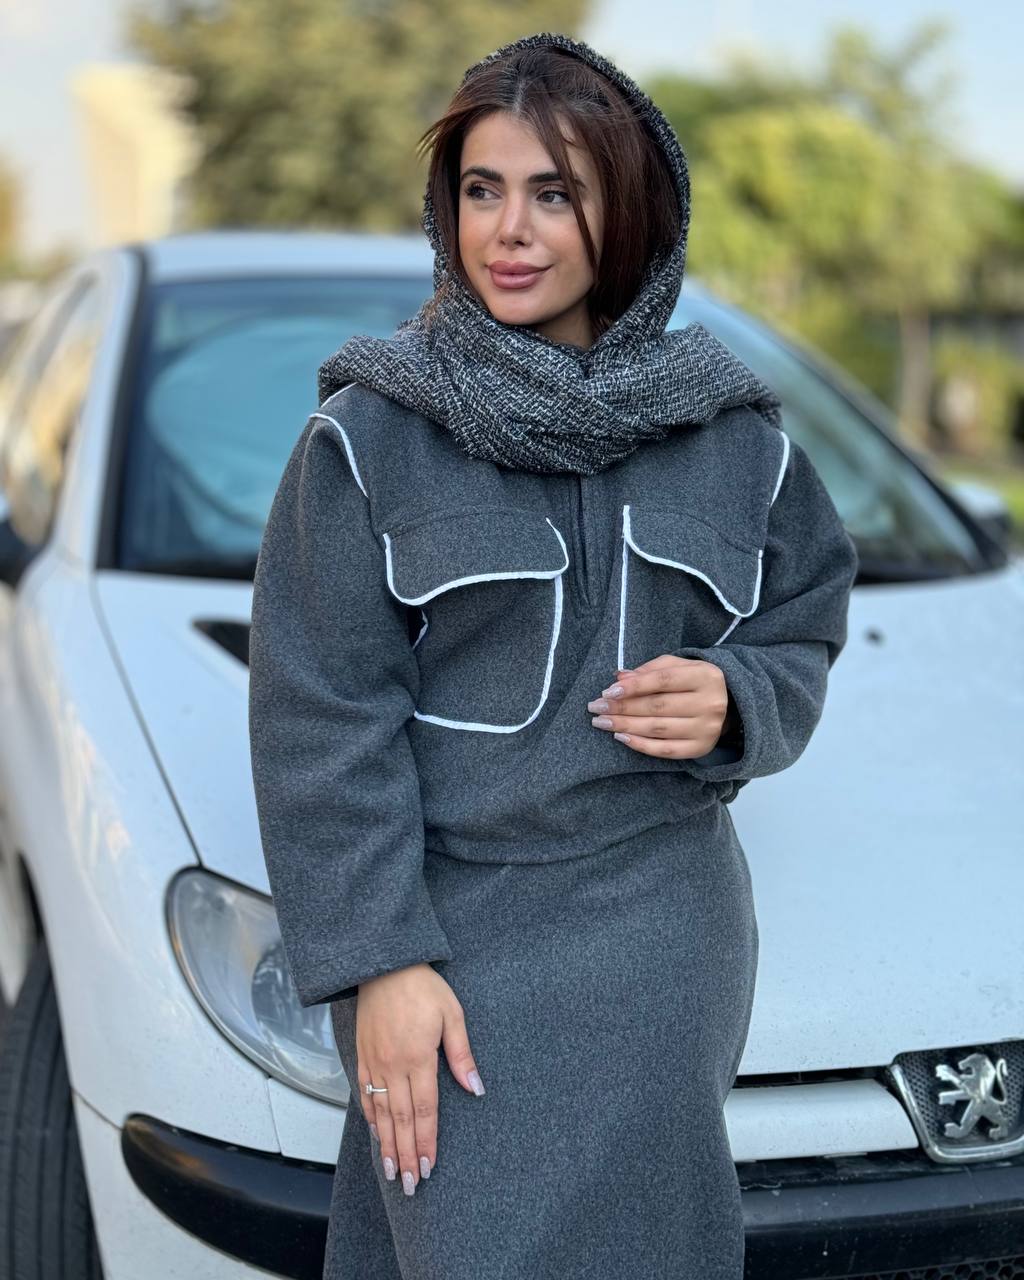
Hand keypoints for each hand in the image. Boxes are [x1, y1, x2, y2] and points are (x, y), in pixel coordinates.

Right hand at [356, 964, 484, 1195]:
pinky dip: (370, 1117)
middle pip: (400, 1119)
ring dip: (387, 1144)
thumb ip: (461, 1054)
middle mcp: (393, 1065)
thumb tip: (476, 1088)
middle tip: (410, 1184)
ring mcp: (374, 1062)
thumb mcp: (452, 1014)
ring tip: (392, 1171)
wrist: (384, 964)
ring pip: (380, 1112)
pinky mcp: (362, 1055)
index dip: (428, 1141)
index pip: (424, 1110)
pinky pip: (365, 1092)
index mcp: (417, 1057)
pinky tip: (376, 1134)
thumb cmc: (422, 985)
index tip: (429, 1166)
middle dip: (406, 1154)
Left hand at [586, 653, 736, 758]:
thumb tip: (619, 678)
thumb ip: (649, 670)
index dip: (633, 686)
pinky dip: (640, 745)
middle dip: (622, 707)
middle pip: (657, 706)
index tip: (607, 691)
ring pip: (658, 729)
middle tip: (596, 707)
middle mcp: (710, 703)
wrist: (730, 706)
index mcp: (705, 676)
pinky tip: (621, 738)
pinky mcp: (701, 748)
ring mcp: (707, 729)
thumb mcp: (678, 667)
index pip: (663, 680)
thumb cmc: (694, 682)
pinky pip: (665, 750)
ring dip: (625, 726)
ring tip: (601, 722)